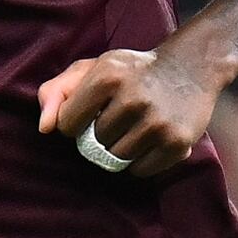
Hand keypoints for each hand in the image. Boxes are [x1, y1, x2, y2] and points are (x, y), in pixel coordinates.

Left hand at [35, 41, 226, 179]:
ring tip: (132, 129)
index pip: (67, 124)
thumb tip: (45, 128)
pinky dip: (139, 162)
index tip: (91, 112)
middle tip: (118, 119)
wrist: (192, 67)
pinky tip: (148, 140)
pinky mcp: (176, 143)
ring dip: (118, 150)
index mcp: (107, 75)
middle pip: (93, 144)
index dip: (75, 122)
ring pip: (115, 159)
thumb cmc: (132, 71)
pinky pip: (140, 171)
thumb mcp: (93, 68)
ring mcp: (156, 122)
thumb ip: (57, 92)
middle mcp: (133, 98)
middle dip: (99, 136)